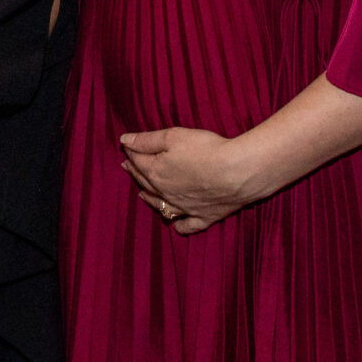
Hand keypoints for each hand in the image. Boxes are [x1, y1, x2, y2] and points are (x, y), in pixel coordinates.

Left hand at [121, 127, 270, 234]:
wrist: (237, 172)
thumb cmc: (206, 150)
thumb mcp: (173, 136)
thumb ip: (147, 140)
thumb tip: (124, 140)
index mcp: (156, 173)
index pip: (137, 161)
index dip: (131, 152)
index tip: (127, 146)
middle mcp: (165, 193)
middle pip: (145, 182)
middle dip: (135, 172)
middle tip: (128, 166)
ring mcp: (184, 208)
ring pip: (161, 206)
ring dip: (149, 199)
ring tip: (142, 194)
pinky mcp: (203, 217)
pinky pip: (187, 226)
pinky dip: (179, 226)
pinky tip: (175, 225)